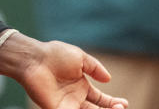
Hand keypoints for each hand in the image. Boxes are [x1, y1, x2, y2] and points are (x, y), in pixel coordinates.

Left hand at [0, 31, 127, 108]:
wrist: (35, 58)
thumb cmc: (54, 55)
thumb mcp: (79, 57)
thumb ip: (94, 67)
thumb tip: (109, 79)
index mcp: (81, 85)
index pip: (100, 99)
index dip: (113, 103)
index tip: (124, 104)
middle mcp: (75, 98)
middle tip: (119, 108)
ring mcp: (66, 105)